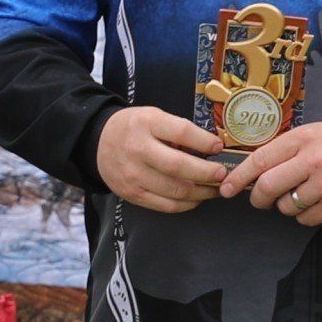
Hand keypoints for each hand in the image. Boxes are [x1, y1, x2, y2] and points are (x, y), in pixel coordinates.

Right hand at [94, 105, 226, 211]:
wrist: (99, 142)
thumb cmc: (134, 129)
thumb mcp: (153, 117)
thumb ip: (178, 130)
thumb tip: (211, 148)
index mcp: (146, 124)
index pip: (182, 132)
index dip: (204, 142)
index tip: (218, 148)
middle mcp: (137, 149)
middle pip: (179, 166)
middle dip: (207, 173)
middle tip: (222, 174)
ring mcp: (133, 175)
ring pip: (176, 190)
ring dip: (202, 192)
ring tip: (214, 188)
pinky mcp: (132, 194)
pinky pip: (166, 205)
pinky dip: (186, 204)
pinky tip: (196, 198)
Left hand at [220, 107, 321, 224]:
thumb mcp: (315, 133)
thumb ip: (286, 149)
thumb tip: (253, 171)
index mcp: (304, 139)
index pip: (260, 160)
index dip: (239, 177)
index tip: (226, 188)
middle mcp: (314, 162)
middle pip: (268, 188)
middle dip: (257, 198)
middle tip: (259, 199)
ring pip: (286, 207)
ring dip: (285, 205)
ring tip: (300, 193)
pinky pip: (305, 219)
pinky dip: (304, 214)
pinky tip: (316, 201)